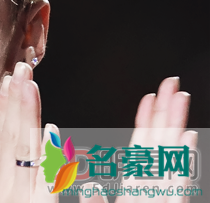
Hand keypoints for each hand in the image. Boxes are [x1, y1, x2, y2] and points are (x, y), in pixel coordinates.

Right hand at [0, 62, 57, 202]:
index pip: (1, 140)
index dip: (5, 109)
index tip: (9, 82)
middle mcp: (7, 189)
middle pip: (12, 137)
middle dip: (16, 100)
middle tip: (22, 70)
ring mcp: (23, 198)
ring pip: (25, 150)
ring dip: (27, 115)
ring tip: (30, 86)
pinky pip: (47, 181)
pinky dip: (49, 156)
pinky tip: (51, 131)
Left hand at [80, 77, 196, 202]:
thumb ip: (94, 200)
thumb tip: (88, 183)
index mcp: (135, 185)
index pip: (141, 147)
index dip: (146, 121)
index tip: (149, 97)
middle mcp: (151, 187)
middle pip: (161, 143)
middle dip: (166, 112)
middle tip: (171, 83)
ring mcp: (162, 196)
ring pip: (172, 157)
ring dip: (177, 125)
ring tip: (180, 98)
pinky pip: (178, 184)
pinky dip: (183, 158)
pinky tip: (188, 137)